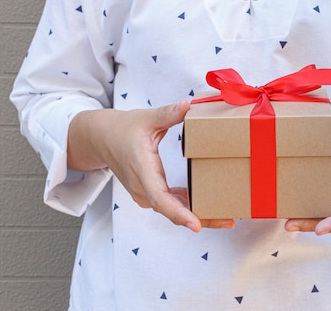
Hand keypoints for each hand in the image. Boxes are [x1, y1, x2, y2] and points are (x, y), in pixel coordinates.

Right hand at [68, 102, 234, 231]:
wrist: (103, 138)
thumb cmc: (124, 128)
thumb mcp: (147, 117)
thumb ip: (168, 113)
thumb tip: (188, 105)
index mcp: (143, 170)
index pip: (160, 198)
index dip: (179, 213)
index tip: (195, 224)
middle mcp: (144, 187)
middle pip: (172, 210)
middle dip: (200, 218)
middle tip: (228, 222)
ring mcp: (146, 192)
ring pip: (173, 210)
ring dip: (198, 215)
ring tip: (225, 218)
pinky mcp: (151, 192)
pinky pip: (171, 204)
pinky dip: (189, 207)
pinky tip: (210, 206)